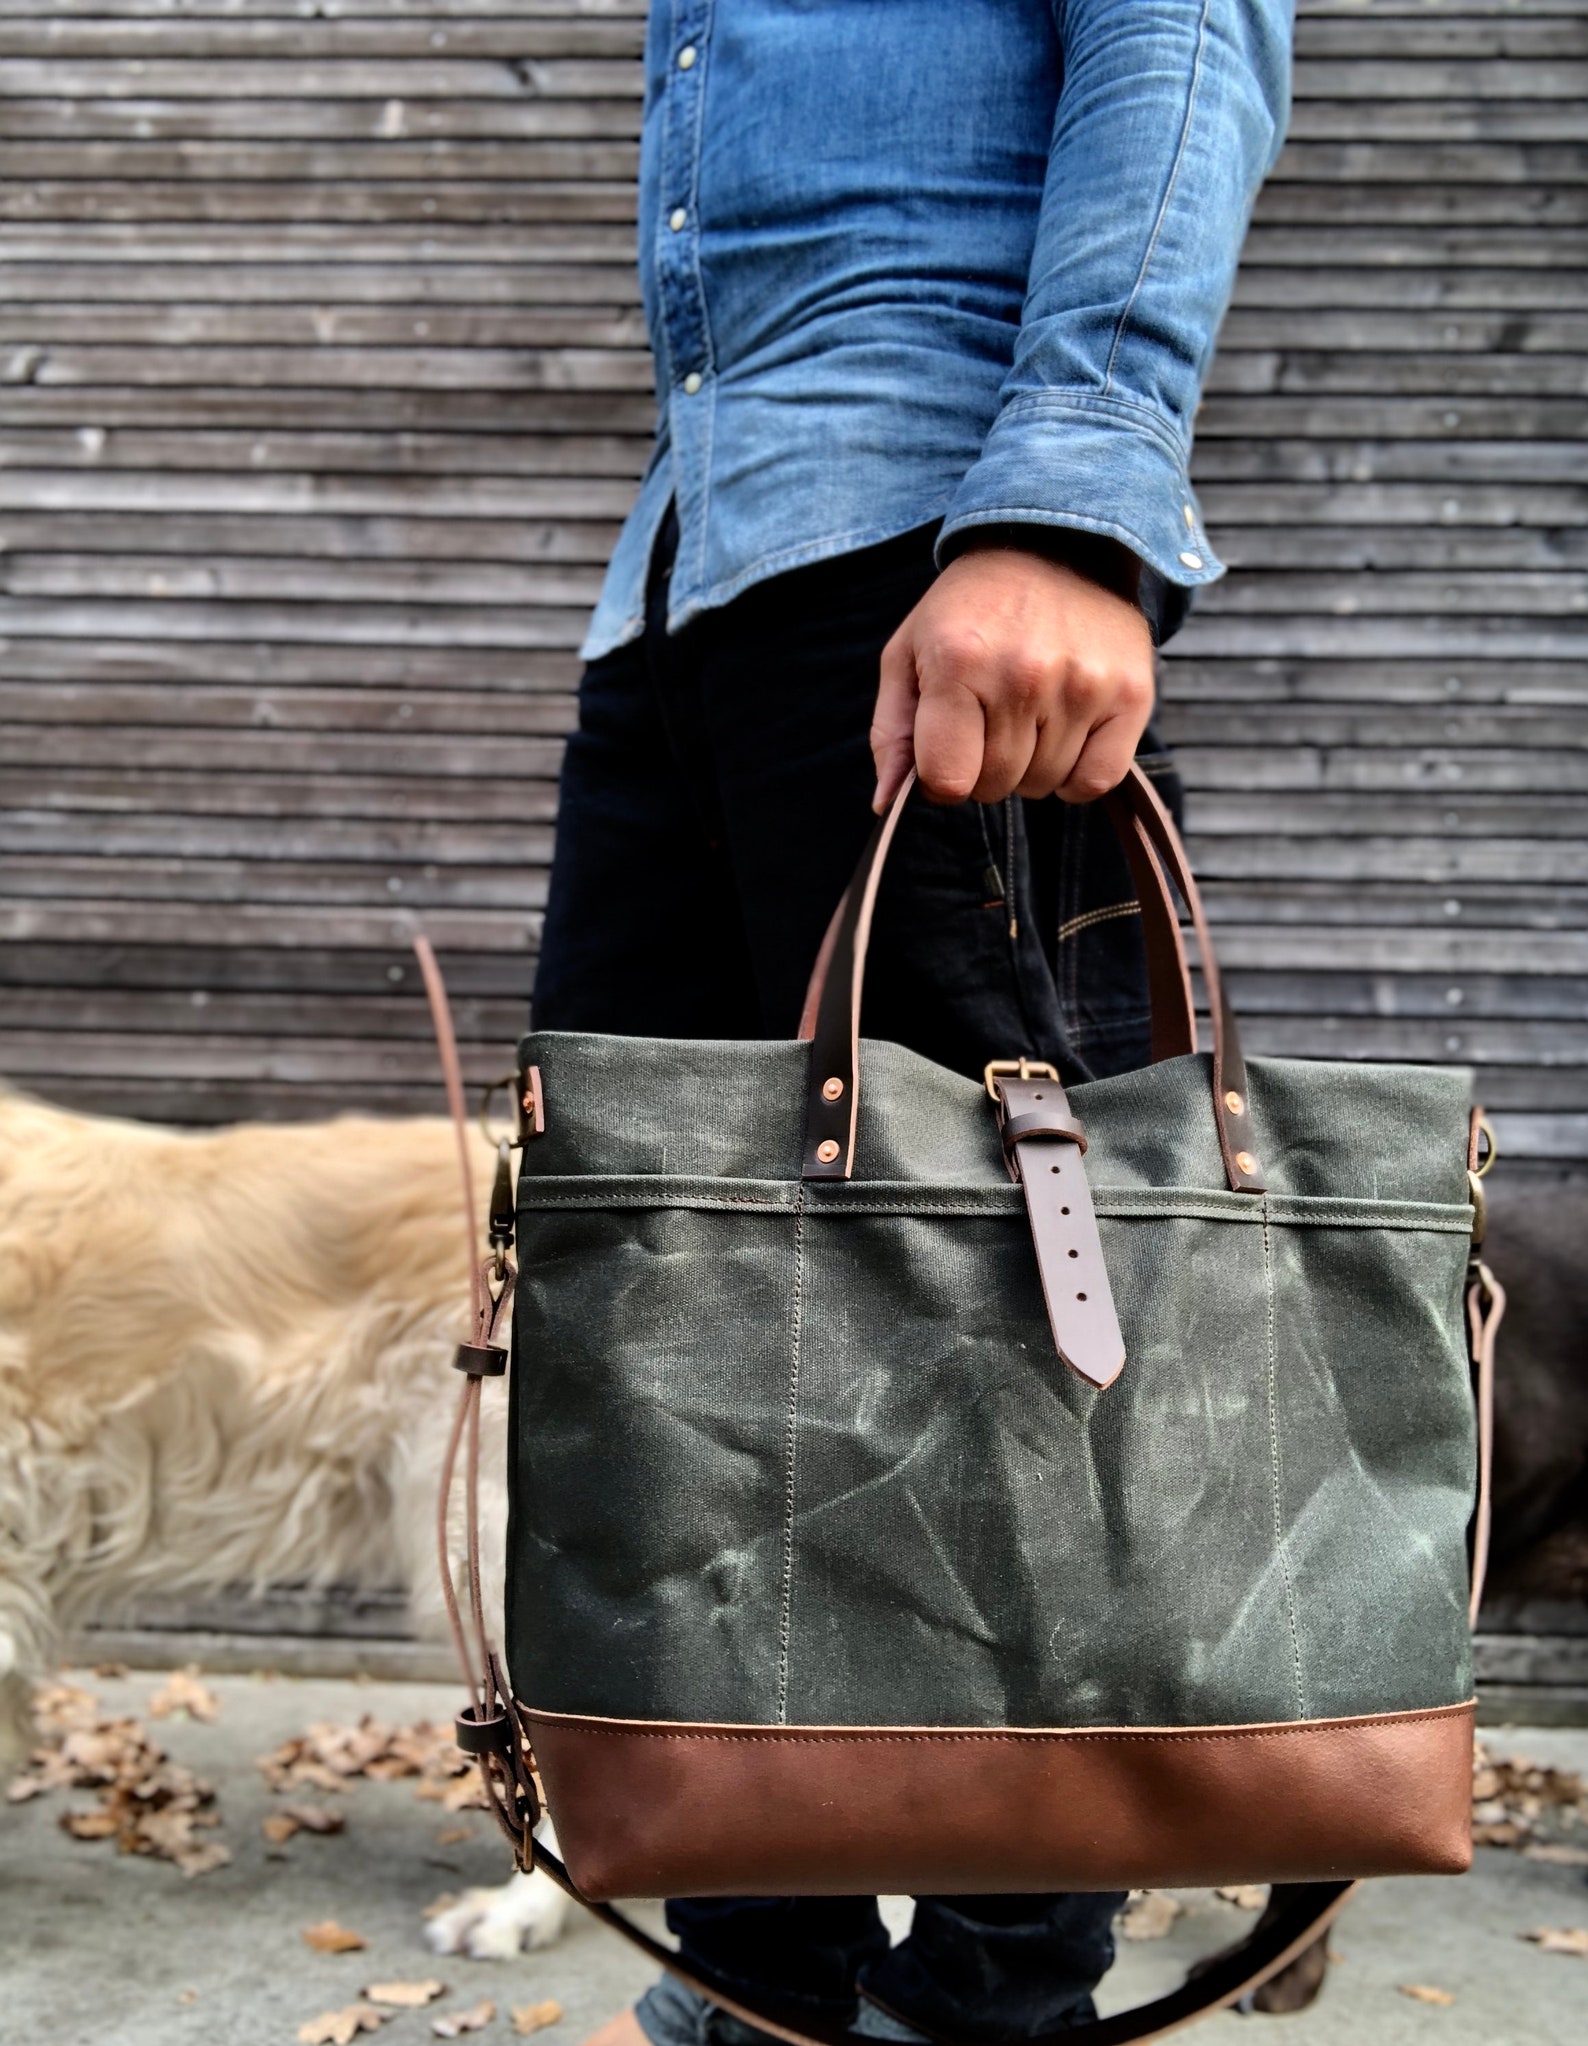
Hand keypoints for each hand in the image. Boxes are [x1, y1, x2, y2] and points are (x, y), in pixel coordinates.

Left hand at [870, 544, 1153, 811]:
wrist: (1058, 544)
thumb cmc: (970, 609)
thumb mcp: (909, 654)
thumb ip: (892, 733)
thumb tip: (886, 804)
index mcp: (959, 664)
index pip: (948, 780)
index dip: (941, 776)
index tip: (948, 747)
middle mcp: (1024, 676)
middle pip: (995, 785)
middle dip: (984, 766)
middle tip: (990, 717)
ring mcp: (1084, 686)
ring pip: (1043, 785)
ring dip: (1030, 765)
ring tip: (1030, 709)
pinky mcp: (1130, 695)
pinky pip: (1096, 780)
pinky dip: (1077, 775)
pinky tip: (1065, 735)